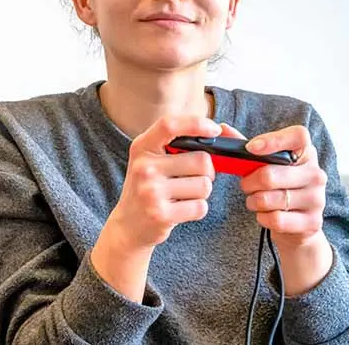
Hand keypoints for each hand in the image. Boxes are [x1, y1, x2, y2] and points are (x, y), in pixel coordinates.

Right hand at [105, 116, 223, 249]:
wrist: (128, 225)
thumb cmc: (147, 187)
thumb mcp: (151, 160)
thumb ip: (177, 145)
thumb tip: (220, 131)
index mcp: (142, 147)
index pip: (169, 125)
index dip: (196, 123)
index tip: (215, 129)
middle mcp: (144, 167)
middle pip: (201, 159)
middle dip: (206, 171)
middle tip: (191, 179)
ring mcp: (151, 191)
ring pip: (205, 185)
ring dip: (201, 192)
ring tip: (182, 195)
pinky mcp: (161, 214)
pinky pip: (200, 206)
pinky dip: (197, 209)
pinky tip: (180, 210)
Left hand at [239, 125, 327, 250]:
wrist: (296, 222)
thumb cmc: (276, 185)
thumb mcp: (262, 164)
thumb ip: (243, 146)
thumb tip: (222, 128)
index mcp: (305, 152)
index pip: (298, 136)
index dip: (273, 140)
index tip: (250, 148)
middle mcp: (315, 173)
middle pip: (270, 175)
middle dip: (248, 182)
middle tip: (245, 185)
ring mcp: (317, 198)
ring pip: (269, 199)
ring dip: (253, 201)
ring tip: (256, 200)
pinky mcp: (312, 222)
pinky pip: (276, 219)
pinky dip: (262, 218)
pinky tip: (266, 214)